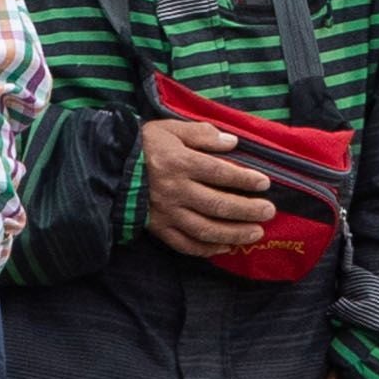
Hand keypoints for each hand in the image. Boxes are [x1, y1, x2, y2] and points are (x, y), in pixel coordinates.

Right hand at [139, 119, 275, 258]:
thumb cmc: (144, 145)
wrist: (109, 168)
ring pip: (205, 228)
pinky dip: (206, 249)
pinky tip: (224, 247)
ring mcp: (167, 213)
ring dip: (233, 233)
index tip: (264, 184)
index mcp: (180, 163)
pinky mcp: (159, 229)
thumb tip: (232, 143)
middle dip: (247, 210)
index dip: (244, 180)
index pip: (219, 173)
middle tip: (269, 212)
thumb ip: (202, 134)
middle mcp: (175, 190)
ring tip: (255, 234)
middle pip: (217, 204)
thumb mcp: (171, 129)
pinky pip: (185, 244)